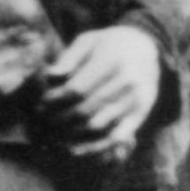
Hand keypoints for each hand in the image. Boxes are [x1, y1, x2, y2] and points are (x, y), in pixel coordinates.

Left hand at [36, 20, 162, 166]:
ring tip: (54, 135)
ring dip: (71, 134)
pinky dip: (94, 147)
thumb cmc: (111, 43)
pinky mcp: (140, 114)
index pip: (76, 89)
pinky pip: (116, 137)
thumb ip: (69, 57)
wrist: (148, 47)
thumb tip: (50, 76)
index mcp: (111, 59)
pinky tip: (76, 150)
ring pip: (97, 126)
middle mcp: (126, 81)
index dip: (55, 100)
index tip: (41, 104)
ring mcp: (135, 100)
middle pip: (84, 109)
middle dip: (59, 118)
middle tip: (44, 122)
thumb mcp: (89, 40)